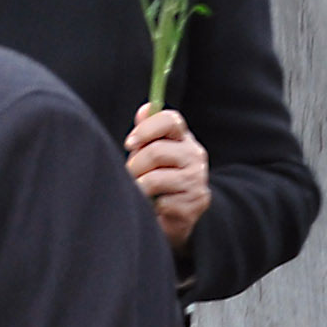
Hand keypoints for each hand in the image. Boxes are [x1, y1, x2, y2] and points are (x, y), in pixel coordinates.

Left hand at [127, 105, 211, 250]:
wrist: (175, 217)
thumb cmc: (156, 179)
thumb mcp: (149, 155)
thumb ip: (146, 134)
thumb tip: (144, 110)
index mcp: (182, 139)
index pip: (170, 120)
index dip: (146, 129)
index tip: (129, 143)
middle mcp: (194, 156)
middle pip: (155, 152)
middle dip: (134, 166)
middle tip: (131, 176)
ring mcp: (196, 180)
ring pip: (153, 179)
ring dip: (138, 187)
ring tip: (139, 192)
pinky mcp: (192, 204)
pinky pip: (159, 202)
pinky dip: (148, 206)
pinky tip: (153, 207)